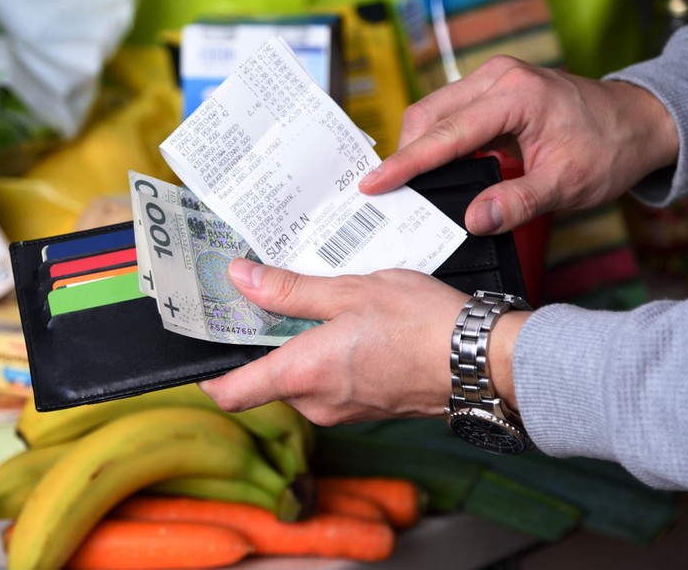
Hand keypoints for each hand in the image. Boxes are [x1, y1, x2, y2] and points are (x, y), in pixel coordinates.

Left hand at [198, 258, 471, 425]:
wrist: (482, 362)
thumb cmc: (420, 324)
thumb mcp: (348, 291)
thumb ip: (289, 290)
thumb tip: (241, 278)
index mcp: (301, 375)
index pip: (229, 393)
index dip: (208, 373)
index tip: (205, 344)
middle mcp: (316, 403)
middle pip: (267, 378)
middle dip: (267, 342)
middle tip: (272, 298)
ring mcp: (342, 410)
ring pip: (301, 378)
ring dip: (302, 346)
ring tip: (321, 304)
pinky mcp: (366, 408)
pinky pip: (330, 383)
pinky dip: (328, 357)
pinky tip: (351, 325)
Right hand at [359, 55, 679, 234]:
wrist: (636, 123)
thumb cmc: (607, 149)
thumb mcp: (567, 185)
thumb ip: (517, 203)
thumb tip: (472, 219)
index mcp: (517, 96)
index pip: (447, 133)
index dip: (406, 162)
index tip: (373, 184)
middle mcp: (499, 78)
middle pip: (428, 114)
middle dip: (405, 154)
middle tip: (388, 194)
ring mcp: (494, 78)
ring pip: (433, 110)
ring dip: (417, 146)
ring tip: (405, 184)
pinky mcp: (492, 88)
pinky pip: (448, 111)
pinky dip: (434, 139)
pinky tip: (431, 166)